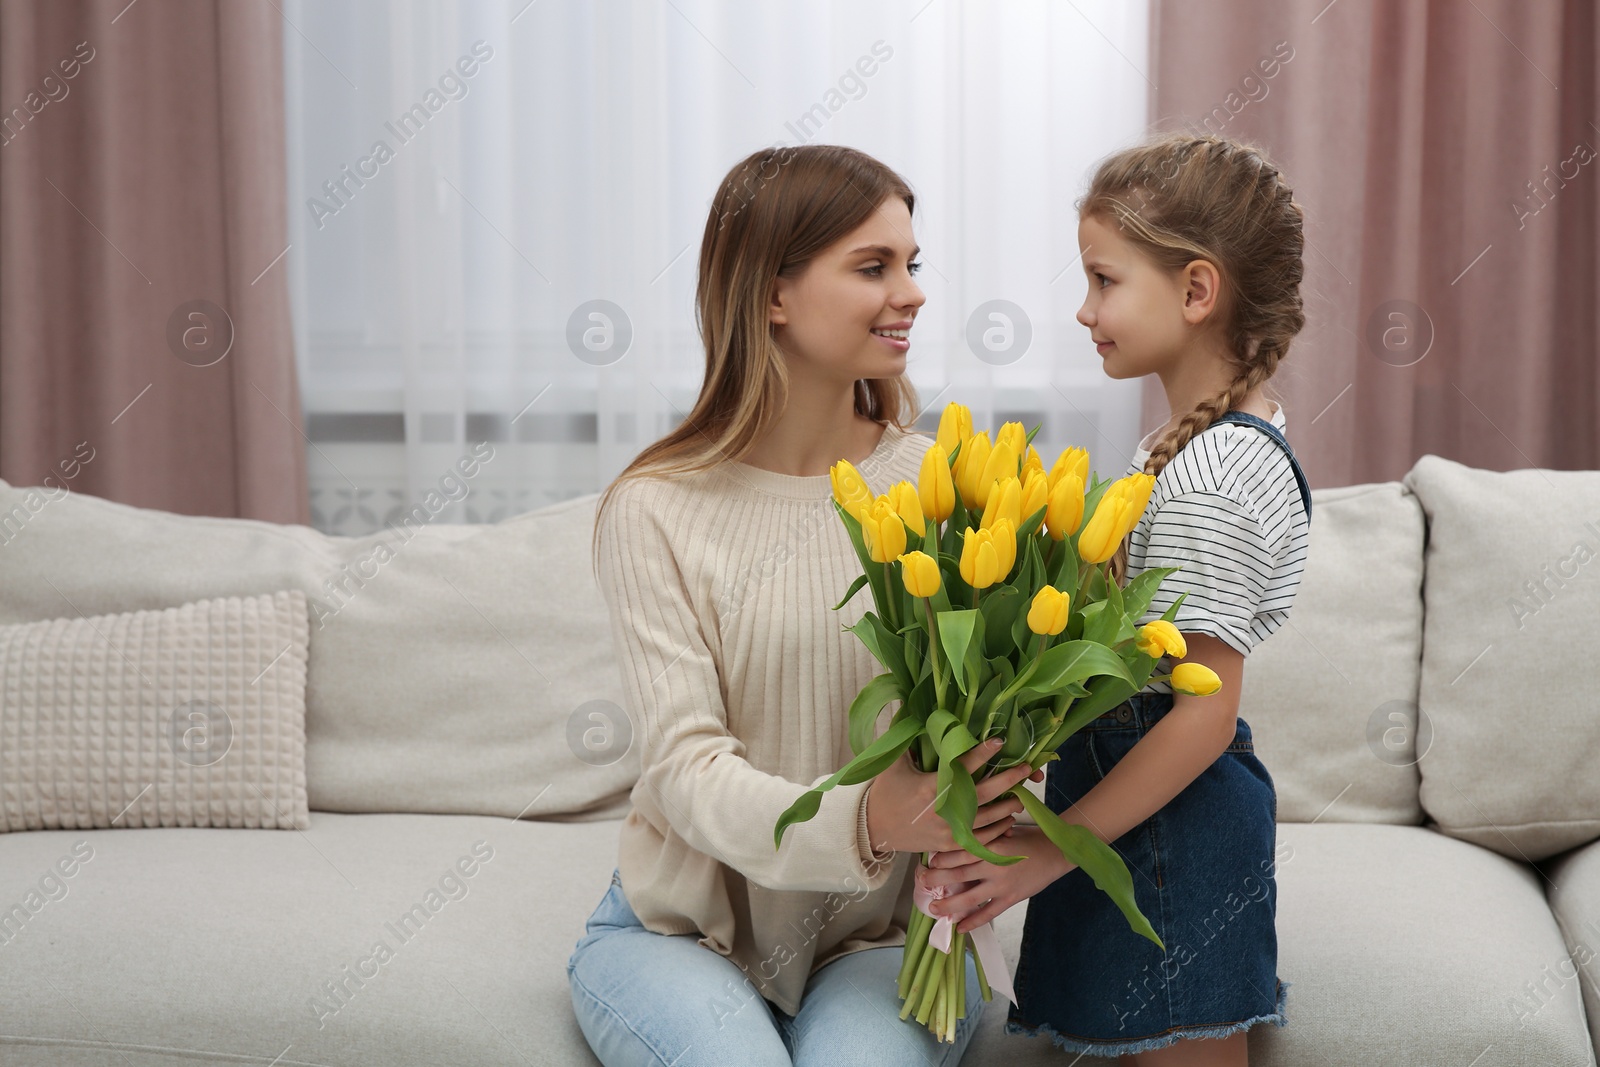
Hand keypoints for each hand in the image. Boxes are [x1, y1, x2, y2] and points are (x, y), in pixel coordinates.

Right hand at [864, 740, 1043, 854]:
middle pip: (984, 794)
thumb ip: (910, 738)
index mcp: (930, 786)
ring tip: (1022, 792)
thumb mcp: (895, 762)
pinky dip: (997, 830)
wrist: (873, 828)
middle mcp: (942, 810)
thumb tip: (913, 704)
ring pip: (988, 819)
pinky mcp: (949, 845)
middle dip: (1008, 779)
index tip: (999, 740)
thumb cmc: (886, 791)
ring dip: (1008, 806)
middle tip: (1026, 767)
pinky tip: (1007, 818)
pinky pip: (981, 840)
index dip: (982, 752)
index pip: (962, 766)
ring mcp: (948, 831)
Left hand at [918, 824, 1074, 932]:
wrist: (1055, 852)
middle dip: (937, 879)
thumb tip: (959, 840)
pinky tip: (960, 928)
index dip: (942, 857)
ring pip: (969, 897)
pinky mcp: (1010, 898)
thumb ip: (983, 838)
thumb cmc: (1028, 837)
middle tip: (921, 882)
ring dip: (949, 904)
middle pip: (959, 874)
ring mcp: (1002, 885)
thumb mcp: (1003, 831)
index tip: (928, 860)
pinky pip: (988, 913)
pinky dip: (973, 921)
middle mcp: (993, 865)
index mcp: (990, 845)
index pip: (960, 852)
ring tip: (934, 909)